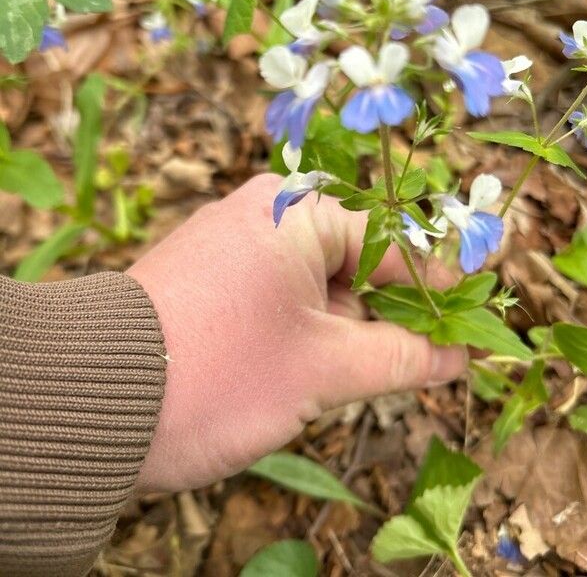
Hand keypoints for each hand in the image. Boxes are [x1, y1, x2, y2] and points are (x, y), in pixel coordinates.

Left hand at [128, 174, 466, 492]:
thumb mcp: (324, 368)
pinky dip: (302, 327)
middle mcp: (263, 212)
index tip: (468, 319)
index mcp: (297, 211)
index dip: (433, 285)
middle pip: (353, 260)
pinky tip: (299, 366)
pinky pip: (278, 293)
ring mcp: (231, 242)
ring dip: (339, 327)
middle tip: (411, 359)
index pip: (391, 243)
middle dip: (382, 313)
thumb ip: (400, 357)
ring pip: (314, 282)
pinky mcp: (209, 275)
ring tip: (342, 374)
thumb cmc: (219, 372)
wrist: (93, 401)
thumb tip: (455, 357)